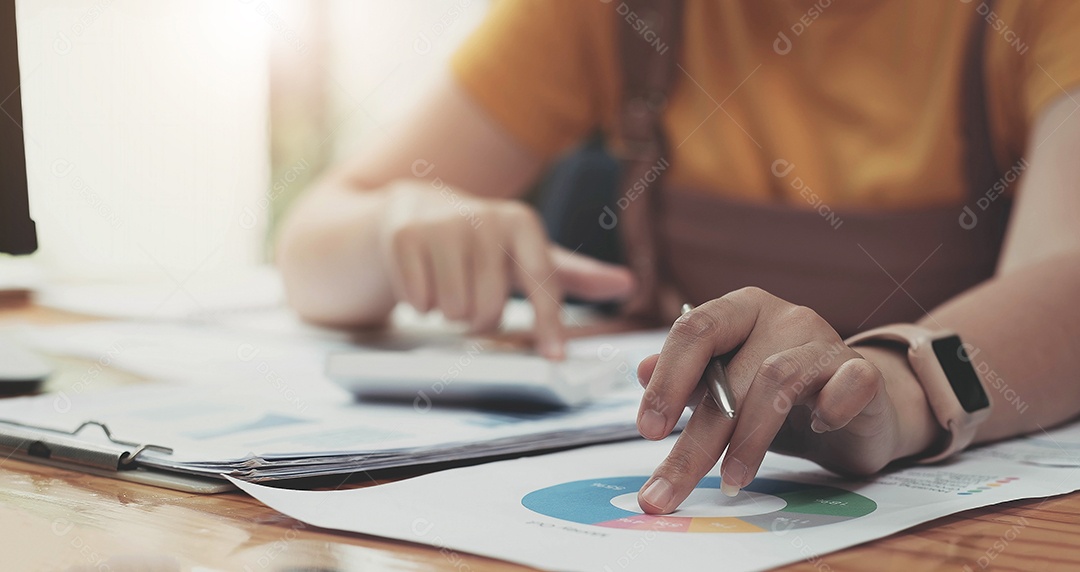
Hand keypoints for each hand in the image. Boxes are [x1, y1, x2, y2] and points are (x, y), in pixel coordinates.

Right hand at [378, 184, 634, 358]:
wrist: (417, 208)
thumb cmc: (486, 241)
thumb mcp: (529, 252)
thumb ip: (577, 273)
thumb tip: (630, 284)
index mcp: (522, 223)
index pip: (542, 283)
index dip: (548, 324)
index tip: (555, 359)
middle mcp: (484, 219)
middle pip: (489, 310)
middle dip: (480, 318)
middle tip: (473, 296)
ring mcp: (441, 225)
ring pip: (453, 311)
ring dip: (450, 312)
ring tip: (449, 283)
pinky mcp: (404, 237)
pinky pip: (418, 302)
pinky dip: (419, 302)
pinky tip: (423, 277)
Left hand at [634, 287, 937, 513]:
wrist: (854, 408)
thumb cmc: (778, 398)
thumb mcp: (726, 389)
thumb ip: (686, 381)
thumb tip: (641, 370)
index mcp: (739, 310)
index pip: (694, 330)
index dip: (667, 381)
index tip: (647, 430)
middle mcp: (782, 316)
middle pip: (730, 373)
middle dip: (695, 439)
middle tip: (668, 487)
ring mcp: (825, 340)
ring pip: (778, 381)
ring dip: (749, 438)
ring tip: (731, 480)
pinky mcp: (863, 372)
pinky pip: (849, 383)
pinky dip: (831, 408)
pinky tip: (817, 431)